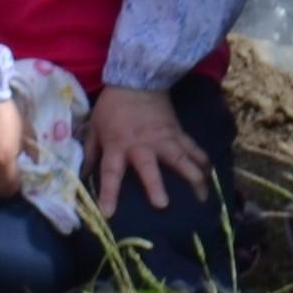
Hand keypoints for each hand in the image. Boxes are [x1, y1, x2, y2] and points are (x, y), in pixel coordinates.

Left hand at [89, 83, 206, 214]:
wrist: (138, 79)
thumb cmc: (113, 106)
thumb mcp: (94, 127)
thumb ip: (91, 153)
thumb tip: (82, 176)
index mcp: (118, 145)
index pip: (110, 172)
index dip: (109, 193)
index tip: (109, 213)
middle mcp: (142, 145)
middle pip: (149, 167)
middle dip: (155, 185)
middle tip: (163, 205)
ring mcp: (164, 139)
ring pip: (180, 158)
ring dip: (191, 176)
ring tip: (202, 196)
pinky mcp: (178, 133)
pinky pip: (193, 148)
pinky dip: (202, 161)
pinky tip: (210, 175)